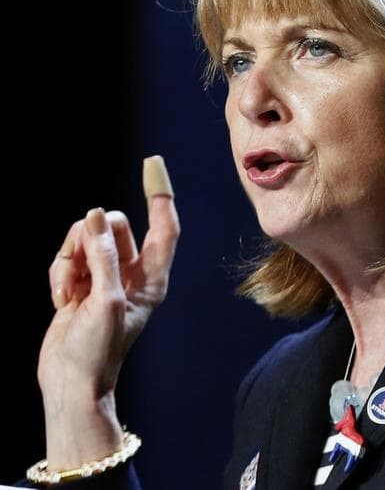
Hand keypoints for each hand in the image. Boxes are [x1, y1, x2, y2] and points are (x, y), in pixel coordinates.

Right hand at [38, 156, 178, 468]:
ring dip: (70, 258)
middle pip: (115, 226)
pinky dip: (59, 273)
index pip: (164, 227)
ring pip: (86, 239)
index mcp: (153, 278)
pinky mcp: (80, 285)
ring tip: (68, 291)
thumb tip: (98, 215)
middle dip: (92, 236)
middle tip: (80, 264)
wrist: (72, 381)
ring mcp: (104, 278)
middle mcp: (132, 274)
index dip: (160, 194)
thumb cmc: (99, 349)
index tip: (152, 163)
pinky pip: (66, 259)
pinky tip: (61, 301)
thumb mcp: (106, 299)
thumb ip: (103, 256)